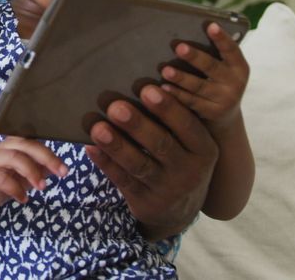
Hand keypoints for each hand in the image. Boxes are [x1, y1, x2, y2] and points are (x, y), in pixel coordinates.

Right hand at [0, 136, 67, 213]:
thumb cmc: (5, 180)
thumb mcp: (27, 174)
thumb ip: (42, 168)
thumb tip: (60, 167)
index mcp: (14, 144)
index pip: (35, 141)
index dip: (50, 154)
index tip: (64, 169)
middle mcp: (3, 148)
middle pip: (26, 145)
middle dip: (46, 159)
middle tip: (60, 174)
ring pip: (14, 158)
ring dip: (32, 172)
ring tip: (42, 187)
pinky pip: (1, 179)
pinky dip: (16, 189)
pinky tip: (23, 198)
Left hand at [85, 86, 217, 238]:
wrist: (182, 210)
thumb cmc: (181, 160)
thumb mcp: (191, 145)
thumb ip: (176, 120)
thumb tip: (146, 84)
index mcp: (203, 149)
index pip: (187, 126)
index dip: (167, 108)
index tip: (146, 89)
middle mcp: (189, 171)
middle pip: (161, 144)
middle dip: (137, 125)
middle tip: (115, 107)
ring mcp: (167, 190)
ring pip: (139, 165)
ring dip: (116, 145)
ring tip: (97, 128)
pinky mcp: (146, 203)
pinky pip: (123, 181)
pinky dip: (106, 164)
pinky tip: (91, 149)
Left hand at [162, 22, 249, 133]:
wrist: (226, 115)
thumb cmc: (219, 81)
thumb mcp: (224, 68)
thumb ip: (213, 54)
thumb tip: (185, 31)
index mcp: (239, 66)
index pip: (231, 49)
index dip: (221, 38)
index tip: (210, 26)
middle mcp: (235, 82)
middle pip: (211, 67)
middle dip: (195, 57)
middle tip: (179, 47)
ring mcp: (225, 99)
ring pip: (199, 86)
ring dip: (181, 77)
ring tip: (165, 70)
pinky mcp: (212, 112)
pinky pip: (192, 101)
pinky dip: (177, 94)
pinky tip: (165, 87)